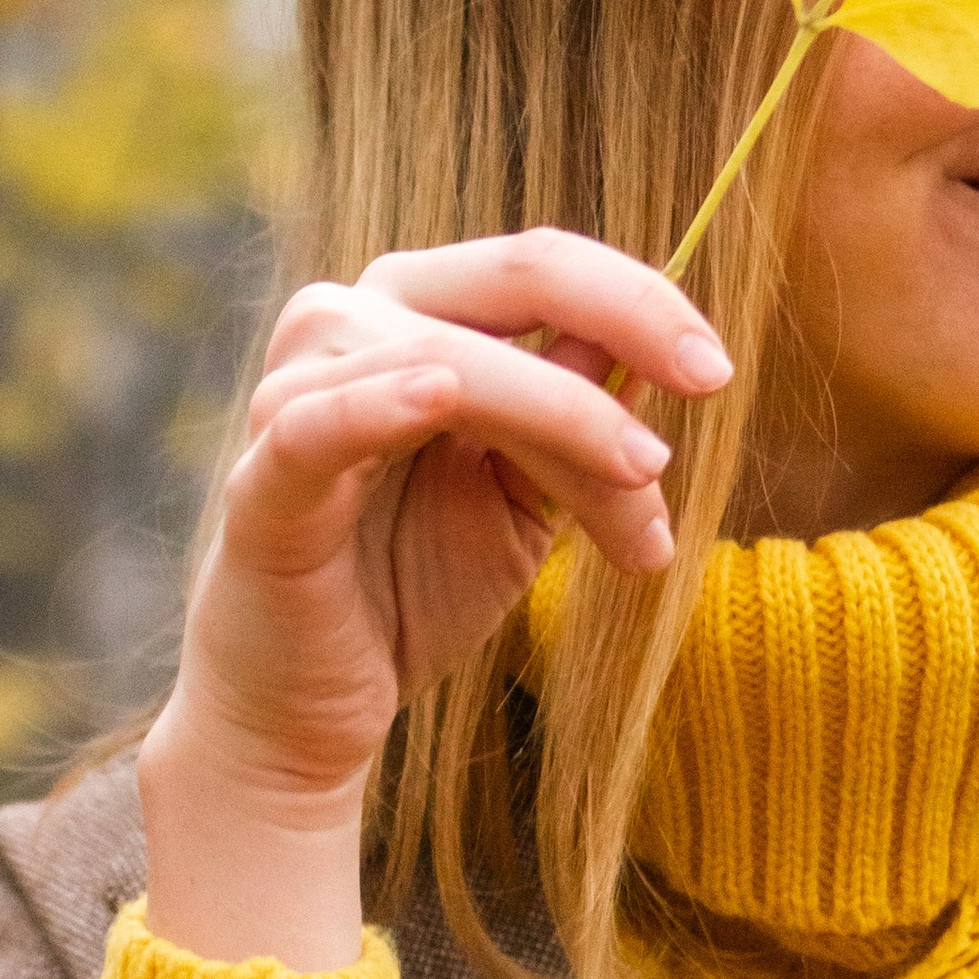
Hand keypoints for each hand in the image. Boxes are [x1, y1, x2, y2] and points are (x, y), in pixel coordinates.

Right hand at [136, 232, 730, 966]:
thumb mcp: (525, 497)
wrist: (311, 713)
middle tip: (710, 384)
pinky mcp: (262, 485)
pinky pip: (319, 424)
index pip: (538, 265)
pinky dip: (378, 403)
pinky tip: (439, 398)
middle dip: (625, 323)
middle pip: (510, 282)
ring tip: (631, 501)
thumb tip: (666, 360)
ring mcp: (293, 397)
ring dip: (561, 419)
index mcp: (412, 315)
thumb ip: (579, 423)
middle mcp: (346, 325)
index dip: (638, 297)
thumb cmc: (409, 589)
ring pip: (451, 359)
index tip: (717, 366)